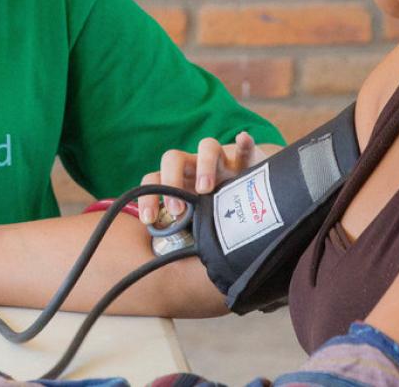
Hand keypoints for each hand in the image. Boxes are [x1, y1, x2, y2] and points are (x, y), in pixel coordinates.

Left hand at [137, 131, 270, 223]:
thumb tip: (165, 258)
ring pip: (207, 147)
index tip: (149, 221)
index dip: (147, 198)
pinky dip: (243, 144)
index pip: (154, 181)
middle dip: (171, 181)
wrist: (251, 196)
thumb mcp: (197, 222)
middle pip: (173, 158)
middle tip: (178, 209)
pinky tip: (242, 139)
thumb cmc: (216, 212)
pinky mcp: (244, 159)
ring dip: (204, 165)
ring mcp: (220, 161)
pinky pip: (244, 148)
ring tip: (206, 188)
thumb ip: (183, 232)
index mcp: (178, 181)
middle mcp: (195, 167)